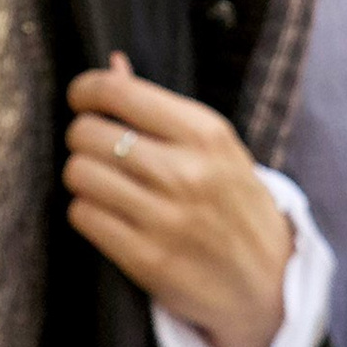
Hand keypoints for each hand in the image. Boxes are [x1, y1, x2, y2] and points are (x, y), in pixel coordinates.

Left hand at [65, 54, 292, 346]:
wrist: (268, 281)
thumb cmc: (234, 203)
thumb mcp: (215, 147)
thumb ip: (161, 109)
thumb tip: (112, 65)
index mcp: (205, 133)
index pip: (117, 92)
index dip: (85, 92)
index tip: (84, 102)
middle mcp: (186, 173)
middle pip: (87, 134)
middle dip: (82, 138)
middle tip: (98, 150)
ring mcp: (166, 219)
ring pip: (78, 175)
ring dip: (82, 177)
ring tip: (103, 183)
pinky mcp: (147, 260)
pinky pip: (83, 217)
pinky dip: (87, 212)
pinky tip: (107, 214)